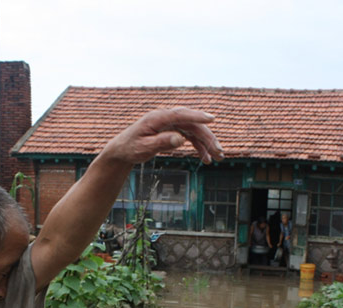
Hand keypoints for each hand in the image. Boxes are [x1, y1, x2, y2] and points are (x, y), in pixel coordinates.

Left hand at [100, 108, 224, 164]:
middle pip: (192, 124)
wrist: (123, 150)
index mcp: (157, 118)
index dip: (197, 116)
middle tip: (219, 150)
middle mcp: (166, 118)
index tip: (211, 119)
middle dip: (207, 137)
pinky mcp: (172, 131)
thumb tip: (180, 138)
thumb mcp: (144, 147)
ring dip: (207, 143)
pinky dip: (199, 147)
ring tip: (218, 157)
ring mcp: (170, 124)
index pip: (180, 114)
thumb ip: (162, 142)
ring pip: (194, 131)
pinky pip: (189, 137)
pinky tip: (206, 158)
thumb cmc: (131, 148)